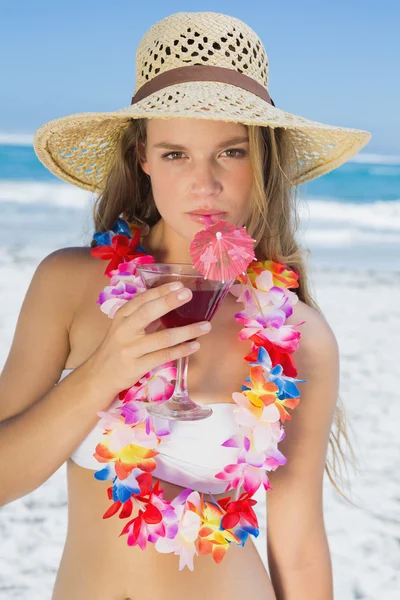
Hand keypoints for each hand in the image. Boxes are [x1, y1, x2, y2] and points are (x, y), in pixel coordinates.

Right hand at [86, 281, 210, 396]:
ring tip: (205, 326)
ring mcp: (130, 349)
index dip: (161, 291)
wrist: (99, 376)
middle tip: (188, 294)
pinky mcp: (136, 366)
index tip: (178, 284)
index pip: (142, 299)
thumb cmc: (117, 348)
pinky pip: (164, 356)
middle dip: (170, 301)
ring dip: (187, 331)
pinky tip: (194, 346)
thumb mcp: (125, 327)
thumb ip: (144, 317)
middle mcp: (124, 330)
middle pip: (149, 313)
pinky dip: (181, 350)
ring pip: (162, 338)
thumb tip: (172, 302)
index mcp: (122, 316)